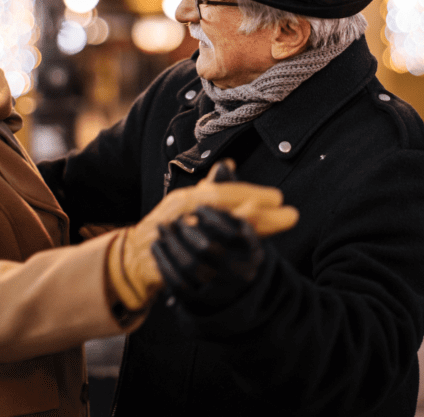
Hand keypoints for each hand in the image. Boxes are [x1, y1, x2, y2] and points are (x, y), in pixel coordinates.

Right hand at [106, 161, 297, 310]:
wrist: (134, 258)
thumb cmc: (168, 228)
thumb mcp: (187, 204)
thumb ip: (209, 187)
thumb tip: (230, 165)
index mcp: (188, 199)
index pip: (224, 192)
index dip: (253, 195)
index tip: (280, 198)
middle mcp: (182, 213)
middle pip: (225, 209)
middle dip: (260, 211)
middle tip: (290, 214)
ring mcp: (178, 236)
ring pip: (217, 231)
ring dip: (248, 229)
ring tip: (275, 225)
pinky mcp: (175, 259)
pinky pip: (204, 257)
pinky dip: (226, 252)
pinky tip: (247, 252)